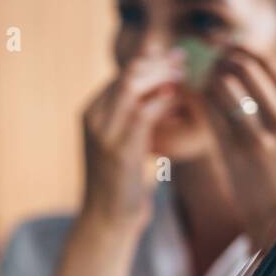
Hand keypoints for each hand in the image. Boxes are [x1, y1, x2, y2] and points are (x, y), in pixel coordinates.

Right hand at [79, 53, 183, 231]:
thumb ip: (131, 116)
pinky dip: (162, 101)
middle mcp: (93, 117)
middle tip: (185, 61)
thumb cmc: (120, 181)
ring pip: (132, 87)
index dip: (151, 61)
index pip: (122, 74)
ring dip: (163, 76)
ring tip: (185, 75)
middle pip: (127, 74)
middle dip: (159, 63)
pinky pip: (142, 113)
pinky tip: (179, 99)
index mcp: (90, 112)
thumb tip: (159, 91)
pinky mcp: (119, 150)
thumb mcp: (121, 142)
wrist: (106, 217)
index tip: (175, 57)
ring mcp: (103, 133)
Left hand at [200, 44, 275, 250]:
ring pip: (224, 85)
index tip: (221, 45)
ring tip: (197, 78)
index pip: (268, 62)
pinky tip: (193, 97)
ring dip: (205, 77)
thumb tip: (238, 54)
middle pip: (244, 67)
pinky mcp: (236, 151)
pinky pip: (209, 110)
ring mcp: (262, 137)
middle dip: (219, 58)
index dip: (240, 48)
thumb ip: (272, 95)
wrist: (275, 212)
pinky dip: (198, 98)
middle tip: (203, 59)